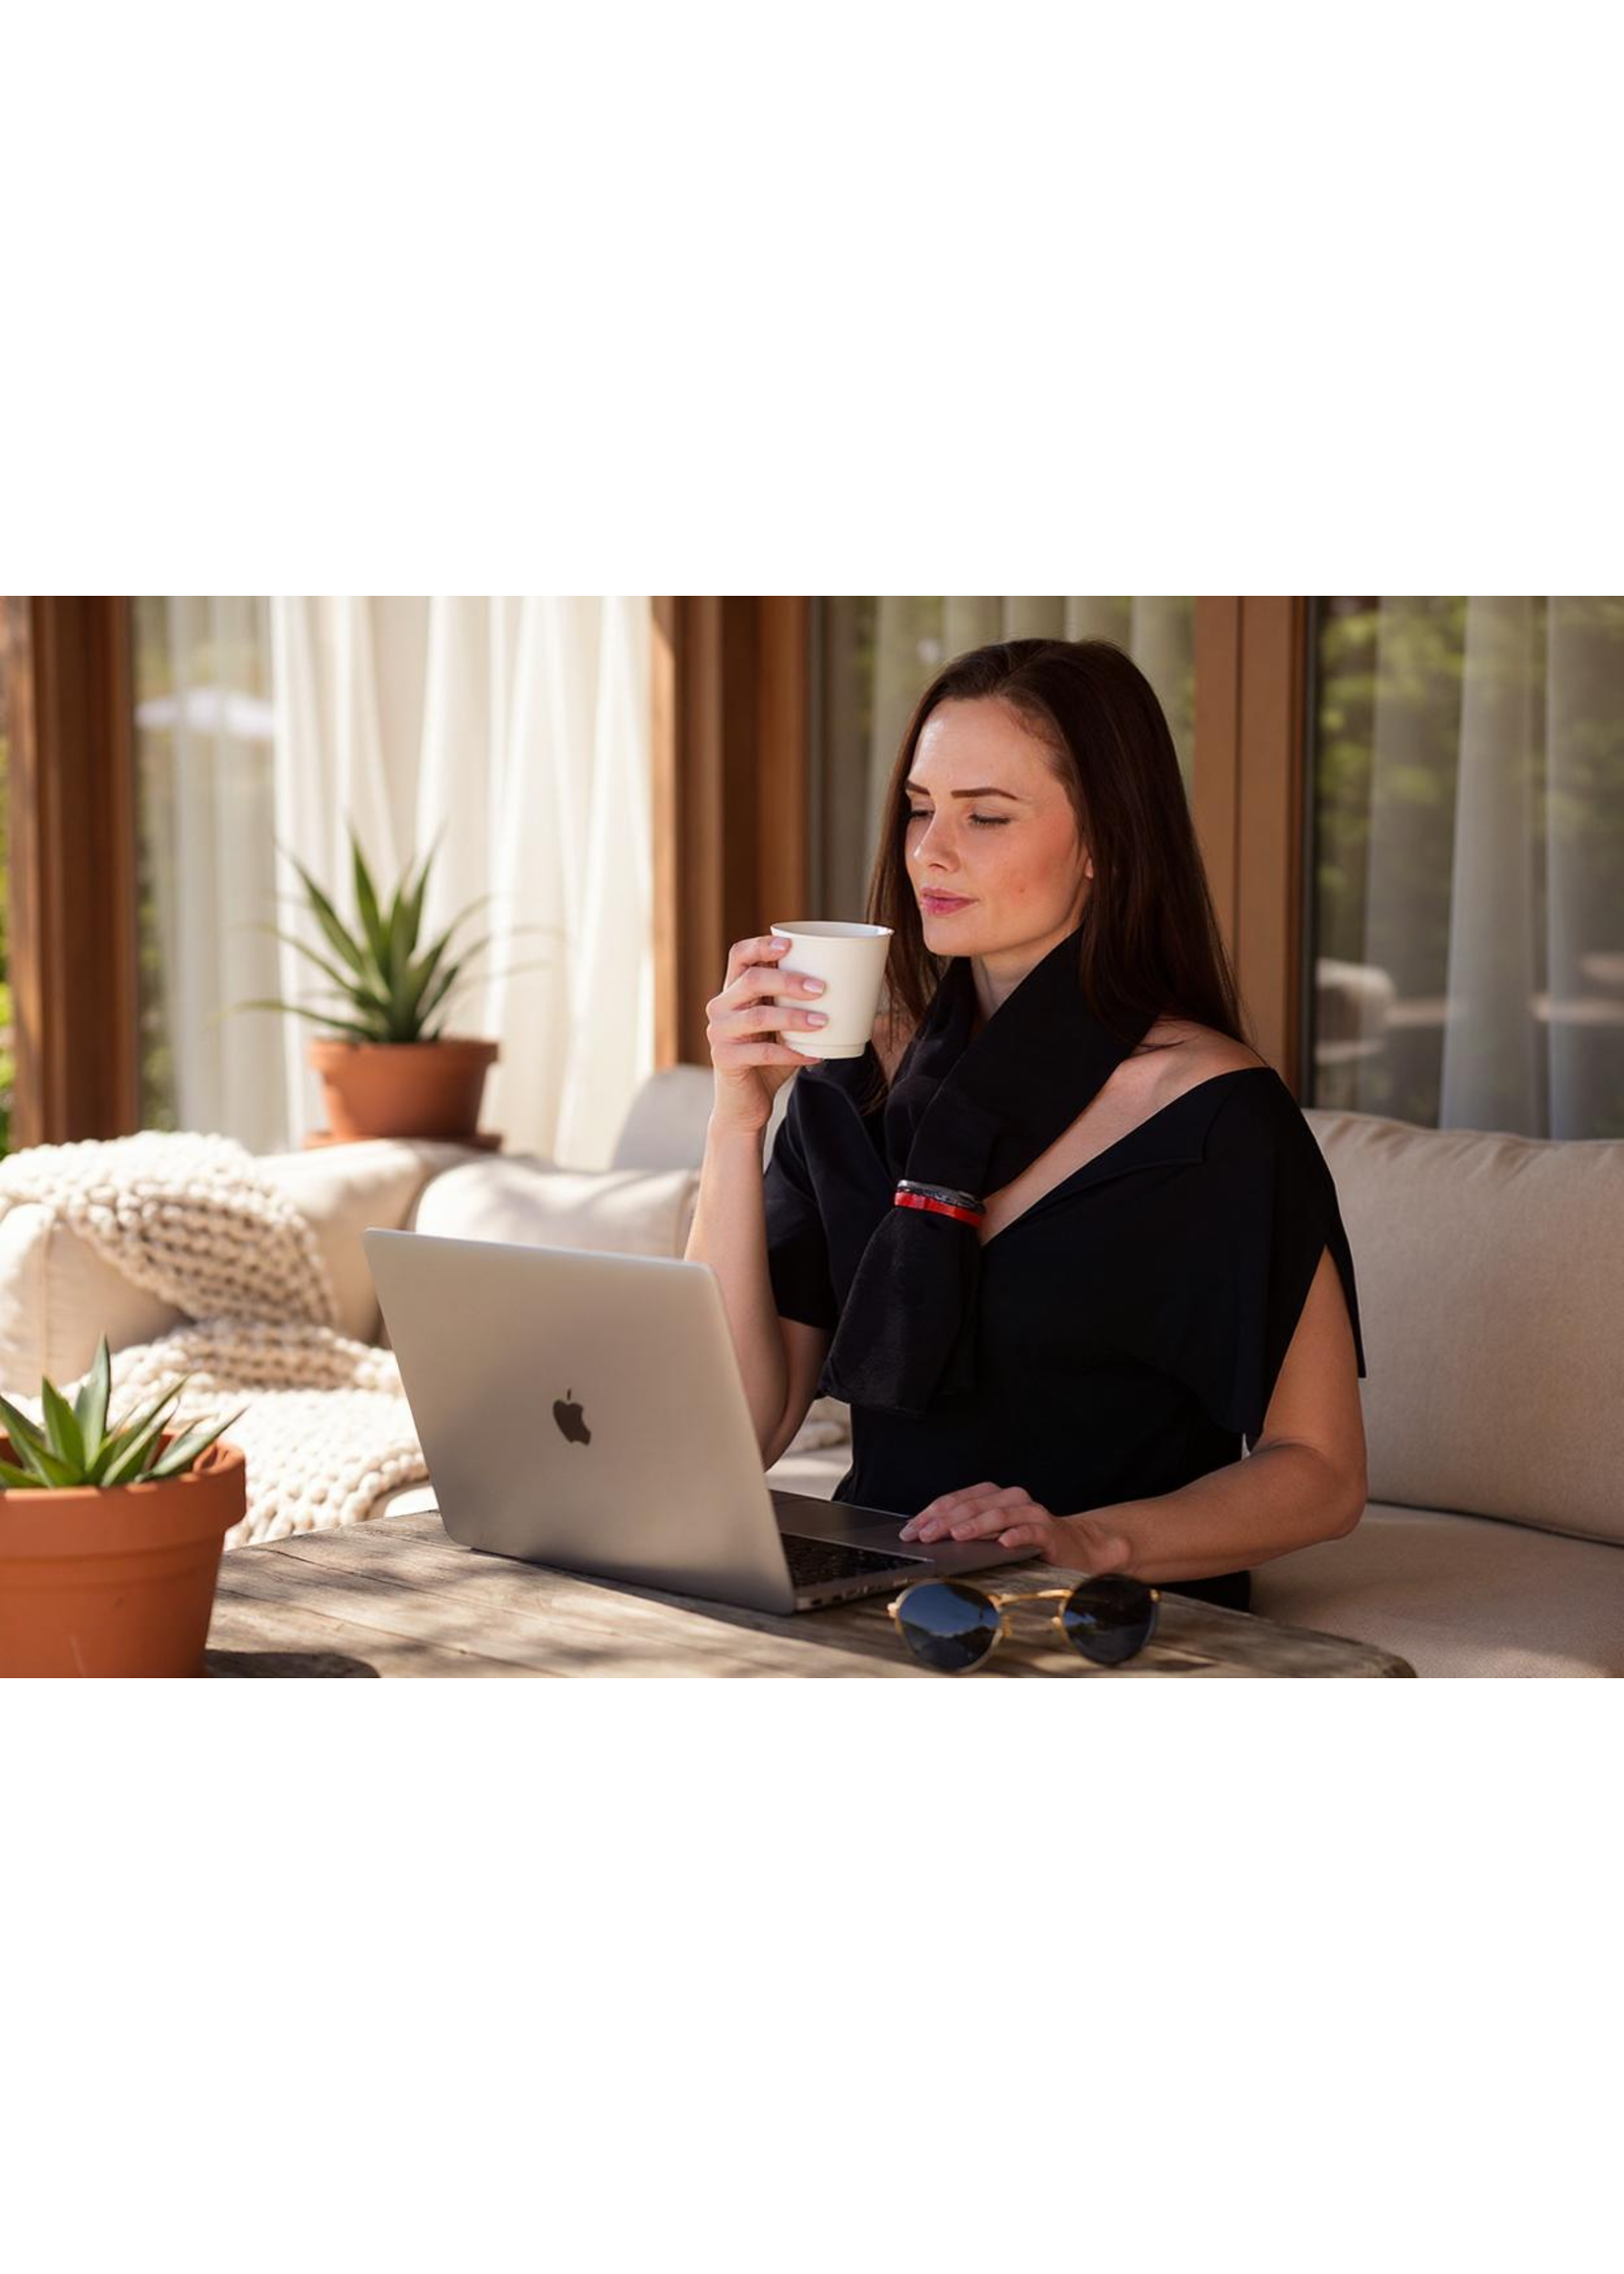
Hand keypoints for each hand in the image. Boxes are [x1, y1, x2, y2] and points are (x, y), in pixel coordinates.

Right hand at [705, 933, 829, 1133]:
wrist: (745, 1105)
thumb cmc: (769, 1059)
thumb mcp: (782, 1026)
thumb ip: (797, 1004)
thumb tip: (851, 984)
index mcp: (733, 991)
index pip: (739, 956)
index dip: (762, 946)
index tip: (791, 945)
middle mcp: (720, 1007)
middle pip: (751, 981)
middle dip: (788, 981)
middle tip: (821, 988)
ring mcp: (719, 1033)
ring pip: (758, 1016)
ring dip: (794, 1017)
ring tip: (824, 1021)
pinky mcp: (724, 1059)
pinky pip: (762, 1052)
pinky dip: (792, 1053)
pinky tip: (814, 1055)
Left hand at [899, 1483, 1126, 1570]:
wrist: (1074, 1547)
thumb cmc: (1026, 1541)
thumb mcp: (991, 1535)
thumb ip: (966, 1531)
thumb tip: (927, 1538)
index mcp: (993, 1496)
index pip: (955, 1500)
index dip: (930, 1514)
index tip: (910, 1530)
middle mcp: (1011, 1498)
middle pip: (972, 1505)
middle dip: (944, 1521)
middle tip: (924, 1536)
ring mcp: (1030, 1512)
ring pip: (998, 1514)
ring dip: (975, 1525)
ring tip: (957, 1535)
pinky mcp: (1048, 1530)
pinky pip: (1030, 1530)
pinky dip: (1016, 1535)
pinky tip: (1004, 1543)